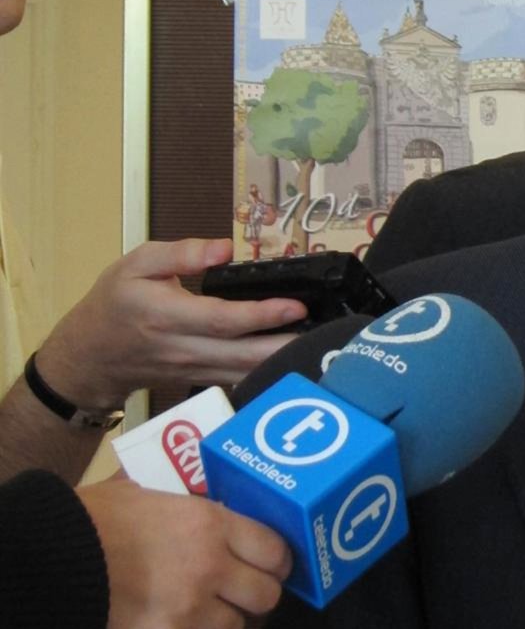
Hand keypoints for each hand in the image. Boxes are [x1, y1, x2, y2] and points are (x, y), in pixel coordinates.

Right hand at [35, 238, 307, 406]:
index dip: (262, 315)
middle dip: (287, 346)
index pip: (223, 321)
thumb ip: (180, 254)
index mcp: (168, 316)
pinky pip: (241, 379)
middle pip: (244, 355)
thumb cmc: (115, 303)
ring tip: (322, 345)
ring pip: (247, 373)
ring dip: (285, 363)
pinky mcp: (203, 380)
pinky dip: (270, 372)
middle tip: (326, 333)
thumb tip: (224, 248)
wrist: (92, 355)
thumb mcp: (136, 264)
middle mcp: (185, 349)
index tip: (297, 306)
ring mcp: (195, 370)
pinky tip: (297, 359)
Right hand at [80, 476, 291, 628]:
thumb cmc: (92, 519)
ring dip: (219, 624)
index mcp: (209, 523)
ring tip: (197, 615)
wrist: (50, 563)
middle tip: (238, 593)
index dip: (278, 562)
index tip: (273, 566)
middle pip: (266, 596)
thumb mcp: (144, 493)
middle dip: (255, 596)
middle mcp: (209, 567)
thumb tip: (195, 500)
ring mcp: (189, 610)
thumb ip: (180, 503)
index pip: (274, 549)